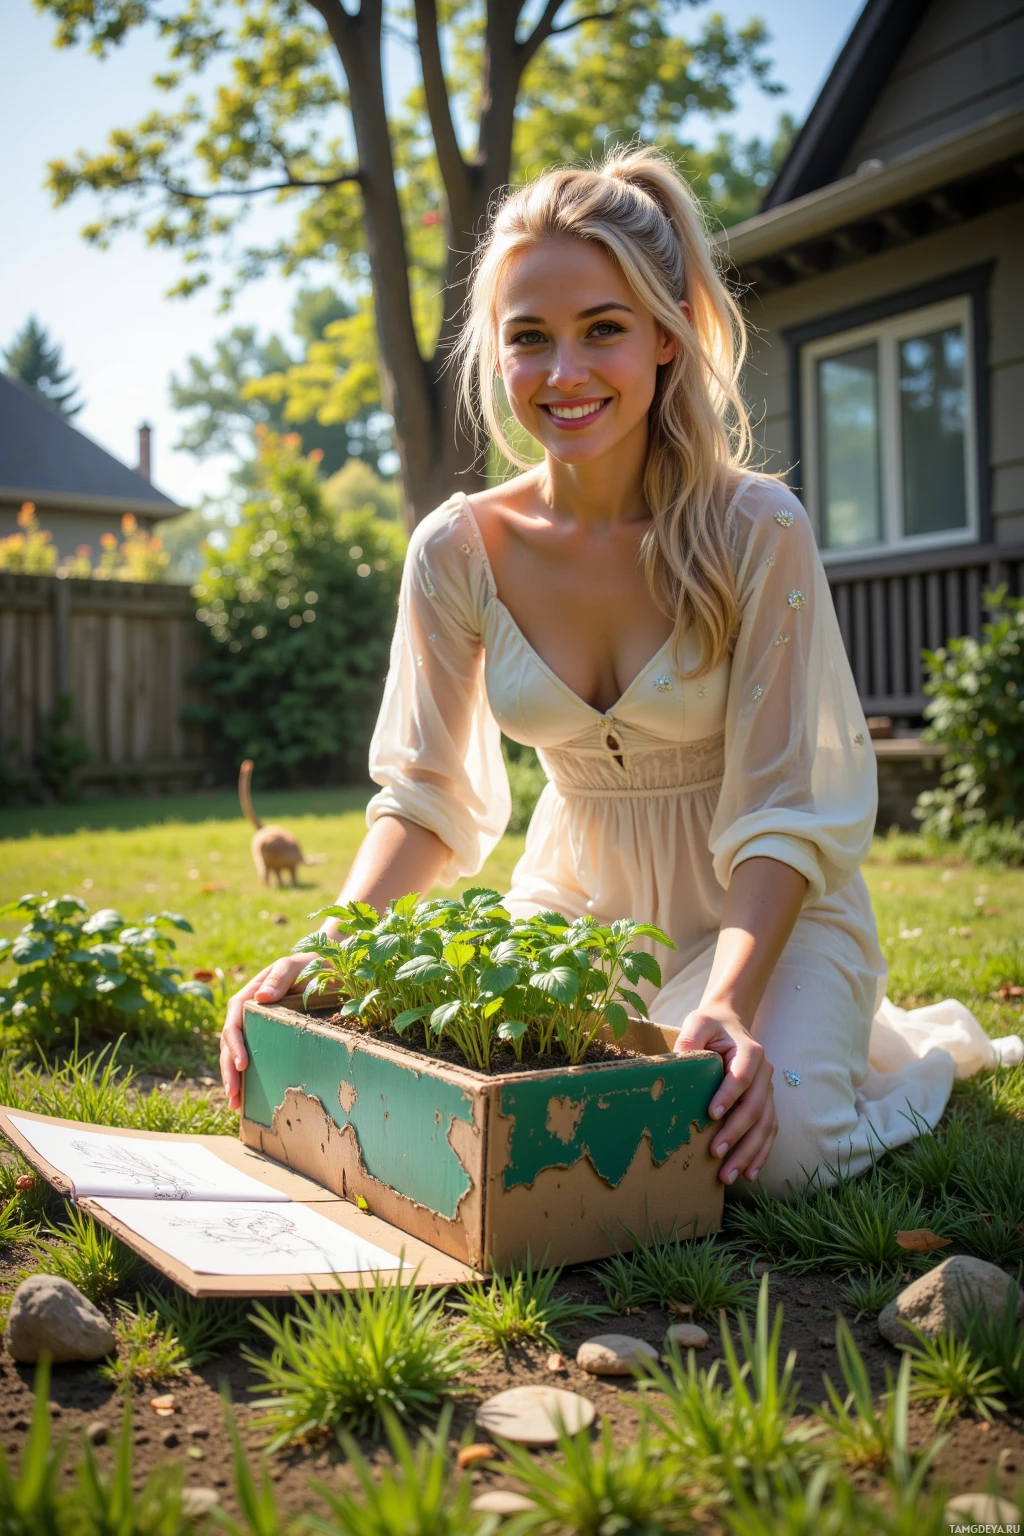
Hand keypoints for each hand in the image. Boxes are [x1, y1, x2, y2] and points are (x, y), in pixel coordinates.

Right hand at [219, 954, 309, 1111]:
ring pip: (238, 1053)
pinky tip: (249, 1099)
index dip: (234, 1043)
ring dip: (234, 1078)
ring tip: (236, 1104)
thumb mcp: (297, 964)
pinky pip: (257, 1057)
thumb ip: (280, 976)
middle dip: (229, 1069)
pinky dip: (250, 1078)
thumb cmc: (313, 963)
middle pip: (231, 1042)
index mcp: (252, 994)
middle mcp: (251, 1013)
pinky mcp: (272, 1037)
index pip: (234, 1020)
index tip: (242, 1064)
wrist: (332, 967)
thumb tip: (261, 998)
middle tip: (233, 1093)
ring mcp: (260, 1026)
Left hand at [673, 1001, 776, 1185]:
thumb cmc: (712, 1025)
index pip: (741, 1077)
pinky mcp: (766, 1103)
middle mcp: (764, 1073)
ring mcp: (768, 1090)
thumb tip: (677, 1062)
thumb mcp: (698, 1022)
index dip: (728, 1096)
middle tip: (716, 1153)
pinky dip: (761, 1153)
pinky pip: (769, 1130)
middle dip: (737, 1133)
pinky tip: (749, 1173)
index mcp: (750, 1052)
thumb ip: (690, 1039)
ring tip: (731, 1174)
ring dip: (749, 1151)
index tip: (711, 1115)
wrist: (730, 1022)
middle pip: (755, 1107)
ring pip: (765, 1125)